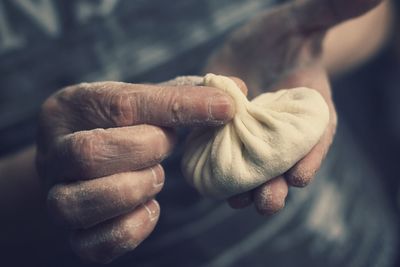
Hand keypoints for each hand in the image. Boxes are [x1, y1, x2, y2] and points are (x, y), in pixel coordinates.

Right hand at [36, 80, 234, 262]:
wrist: (77, 165)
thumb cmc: (118, 128)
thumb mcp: (139, 103)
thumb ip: (181, 96)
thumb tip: (236, 91)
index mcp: (70, 107)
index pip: (124, 105)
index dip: (180, 106)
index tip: (225, 107)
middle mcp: (52, 152)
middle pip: (91, 153)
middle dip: (146, 150)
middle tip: (167, 147)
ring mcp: (55, 196)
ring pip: (80, 201)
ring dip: (134, 189)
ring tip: (155, 177)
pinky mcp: (70, 235)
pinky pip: (93, 244)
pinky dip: (132, 229)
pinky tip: (150, 208)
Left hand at [205, 0, 382, 214]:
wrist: (253, 49)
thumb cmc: (283, 34)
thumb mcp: (301, 20)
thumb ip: (328, 11)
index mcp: (308, 107)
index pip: (316, 135)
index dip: (311, 156)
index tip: (300, 177)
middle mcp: (283, 129)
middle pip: (284, 163)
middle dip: (277, 184)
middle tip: (268, 202)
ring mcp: (254, 136)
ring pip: (255, 169)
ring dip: (247, 188)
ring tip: (237, 201)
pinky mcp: (228, 135)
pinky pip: (225, 158)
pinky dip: (219, 171)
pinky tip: (210, 183)